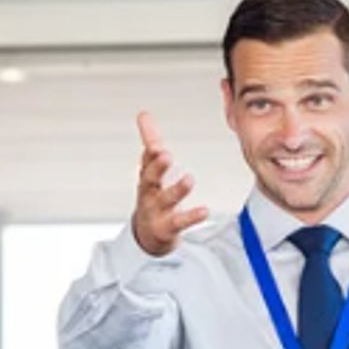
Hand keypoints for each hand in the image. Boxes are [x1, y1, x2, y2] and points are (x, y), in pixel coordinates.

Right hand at [131, 111, 208, 256]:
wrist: (149, 233)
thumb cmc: (152, 195)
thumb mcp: (150, 168)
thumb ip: (150, 142)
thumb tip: (143, 114)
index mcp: (147, 177)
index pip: (146, 162)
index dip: (150, 154)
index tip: (156, 144)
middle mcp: (149, 193)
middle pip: (150, 179)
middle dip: (157, 167)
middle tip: (165, 155)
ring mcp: (158, 211)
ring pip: (167, 200)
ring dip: (177, 190)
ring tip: (189, 179)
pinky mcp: (168, 227)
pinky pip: (181, 222)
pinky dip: (192, 217)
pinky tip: (205, 211)